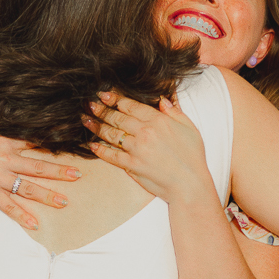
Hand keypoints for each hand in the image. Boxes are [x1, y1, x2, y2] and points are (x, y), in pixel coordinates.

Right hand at [0, 114, 80, 230]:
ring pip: (27, 188)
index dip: (52, 143)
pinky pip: (9, 207)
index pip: (32, 141)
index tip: (70, 145)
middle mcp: (3, 160)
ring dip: (47, 196)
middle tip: (77, 175)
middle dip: (58, 172)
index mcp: (4, 142)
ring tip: (63, 202)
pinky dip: (22, 216)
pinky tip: (35, 224)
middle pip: (36, 166)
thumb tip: (6, 102)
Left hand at [82, 90, 214, 205]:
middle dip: (101, 109)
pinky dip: (100, 150)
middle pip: (117, 117)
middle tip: (89, 104)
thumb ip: (174, 111)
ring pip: (111, 134)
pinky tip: (92, 145)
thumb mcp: (189, 128)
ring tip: (85, 120)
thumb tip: (162, 99)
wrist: (190, 184)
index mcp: (158, 120)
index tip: (104, 94)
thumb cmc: (192, 156)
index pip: (131, 105)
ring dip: (96, 126)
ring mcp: (137, 149)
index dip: (115, 98)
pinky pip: (111, 155)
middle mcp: (145, 132)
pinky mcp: (132, 165)